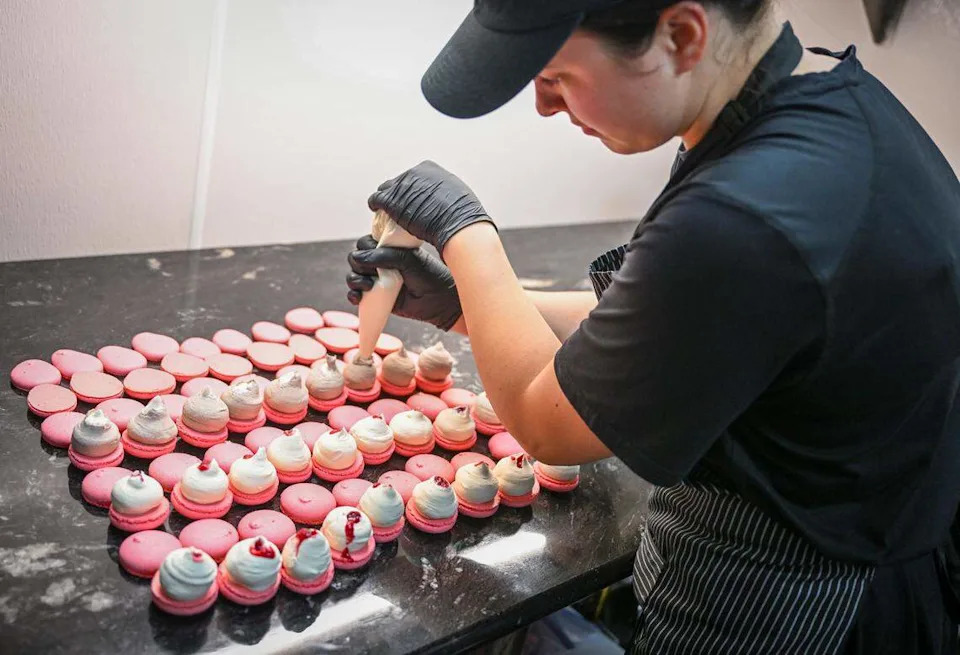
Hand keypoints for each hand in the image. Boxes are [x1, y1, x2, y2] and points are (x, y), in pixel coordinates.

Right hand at [346, 235, 462, 330]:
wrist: (439, 300)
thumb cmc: (428, 276)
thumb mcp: (408, 260)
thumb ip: (384, 256)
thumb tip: (358, 257)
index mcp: (387, 248)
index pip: (365, 243)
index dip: (364, 248)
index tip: (374, 255)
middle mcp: (379, 263)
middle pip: (355, 259)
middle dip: (358, 265)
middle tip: (372, 272)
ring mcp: (377, 280)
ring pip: (353, 277)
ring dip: (355, 280)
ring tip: (368, 285)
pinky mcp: (376, 298)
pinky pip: (356, 295)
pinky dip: (353, 295)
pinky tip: (359, 297)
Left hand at [367, 160, 495, 256]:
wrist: (457, 226)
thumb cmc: (462, 215)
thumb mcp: (457, 194)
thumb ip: (446, 191)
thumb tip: (446, 199)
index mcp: (429, 168)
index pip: (414, 176)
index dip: (411, 189)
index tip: (412, 200)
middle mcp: (413, 172)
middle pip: (399, 181)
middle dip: (398, 193)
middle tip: (399, 208)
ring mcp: (400, 185)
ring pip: (386, 189)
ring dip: (386, 199)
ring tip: (385, 210)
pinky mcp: (390, 199)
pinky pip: (376, 199)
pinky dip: (375, 205)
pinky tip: (375, 211)